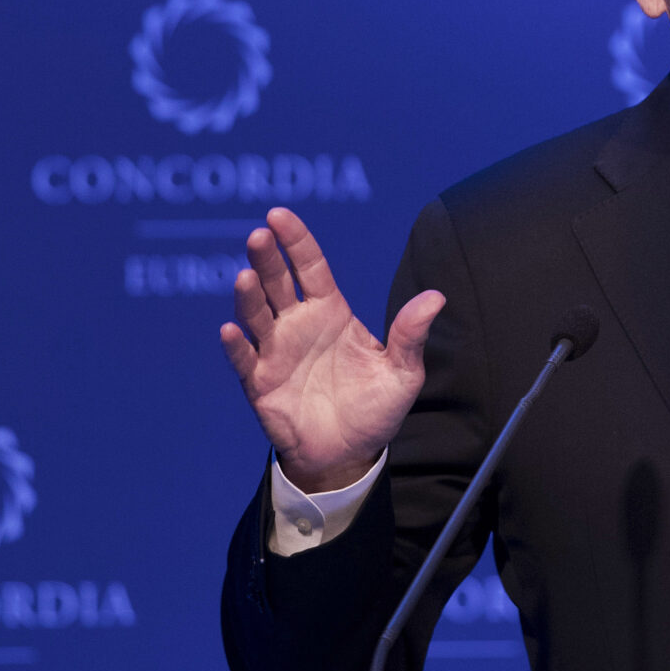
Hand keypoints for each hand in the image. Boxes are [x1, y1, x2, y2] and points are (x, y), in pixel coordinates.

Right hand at [218, 207, 443, 493]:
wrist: (349, 456)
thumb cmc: (375, 409)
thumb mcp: (402, 373)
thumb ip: (411, 335)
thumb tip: (437, 298)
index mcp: (331, 312)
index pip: (310, 267)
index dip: (295, 240)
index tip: (278, 214)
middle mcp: (298, 325)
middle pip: (277, 283)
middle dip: (266, 259)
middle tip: (259, 236)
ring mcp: (275, 352)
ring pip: (256, 315)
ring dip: (248, 296)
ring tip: (245, 277)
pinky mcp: (260, 384)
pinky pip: (244, 360)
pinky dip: (237, 346)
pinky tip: (232, 331)